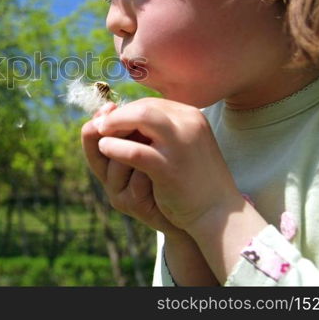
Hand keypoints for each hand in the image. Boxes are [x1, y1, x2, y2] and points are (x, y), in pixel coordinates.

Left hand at [93, 97, 243, 233]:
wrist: (219, 214)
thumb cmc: (192, 180)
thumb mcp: (177, 148)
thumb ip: (155, 132)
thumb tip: (116, 116)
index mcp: (191, 117)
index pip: (150, 105)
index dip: (125, 112)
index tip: (109, 122)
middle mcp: (189, 124)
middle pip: (143, 107)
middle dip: (117, 116)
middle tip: (99, 126)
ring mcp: (181, 144)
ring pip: (141, 118)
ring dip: (114, 124)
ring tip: (100, 135)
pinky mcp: (170, 168)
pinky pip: (135, 151)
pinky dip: (115, 148)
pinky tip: (105, 149)